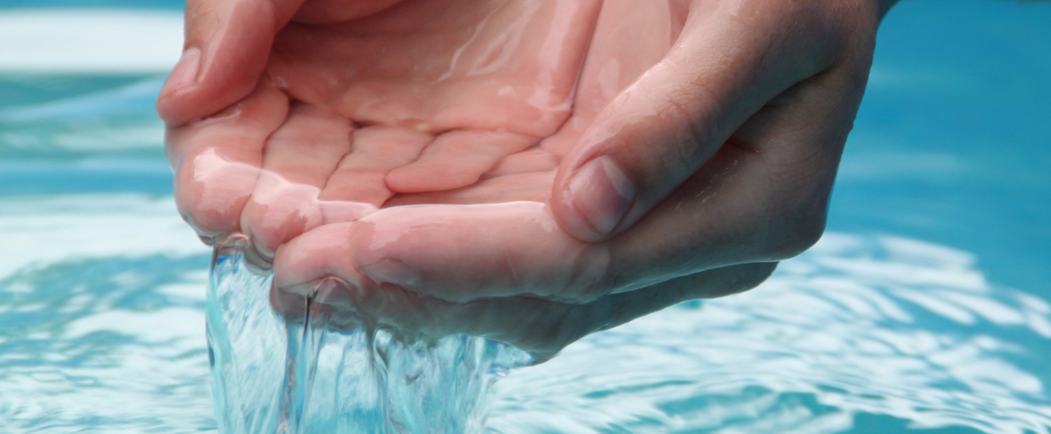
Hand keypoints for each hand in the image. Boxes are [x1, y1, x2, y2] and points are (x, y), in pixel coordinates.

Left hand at [160, 0, 882, 355]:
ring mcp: (650, 229)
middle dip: (410, 288)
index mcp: (752, 205)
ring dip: (404, 284)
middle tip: (290, 272)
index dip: (469, 263)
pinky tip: (349, 245)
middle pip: (536, 297)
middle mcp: (695, 242)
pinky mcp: (605, 202)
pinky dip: (427, 251)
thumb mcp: (759, 21)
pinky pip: (506, 247)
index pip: (586, 261)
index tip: (357, 248)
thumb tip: (591, 212)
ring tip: (293, 269)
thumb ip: (682, 116)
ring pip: (511, 288)